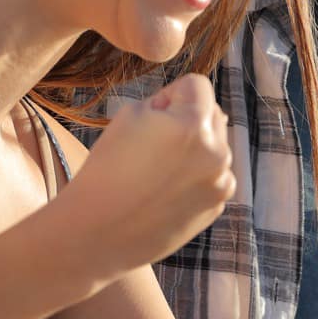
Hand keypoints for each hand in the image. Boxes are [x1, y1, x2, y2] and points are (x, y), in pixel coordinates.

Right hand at [59, 74, 235, 288]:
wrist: (97, 232)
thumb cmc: (107, 168)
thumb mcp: (130, 115)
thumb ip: (167, 103)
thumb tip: (196, 111)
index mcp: (195, 125)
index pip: (196, 86)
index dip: (169, 95)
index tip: (149, 119)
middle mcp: (218, 154)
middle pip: (211, 115)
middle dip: (187, 121)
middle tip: (151, 146)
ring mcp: (220, 184)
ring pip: (214, 148)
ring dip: (194, 150)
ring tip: (156, 172)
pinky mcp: (215, 207)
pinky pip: (212, 178)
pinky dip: (194, 178)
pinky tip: (164, 192)